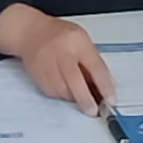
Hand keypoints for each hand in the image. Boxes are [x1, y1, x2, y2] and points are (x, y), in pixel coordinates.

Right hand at [0, 5, 117, 115]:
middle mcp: (61, 52)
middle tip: (93, 110)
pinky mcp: (37, 74)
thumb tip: (108, 85)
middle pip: (74, 80)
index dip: (104, 85)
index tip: (110, 99)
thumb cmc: (60, 36)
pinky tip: (65, 89)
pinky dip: (61, 94)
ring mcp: (47, 63)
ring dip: (73, 97)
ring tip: (79, 96)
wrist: (31, 32)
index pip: (95, 66)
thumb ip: (95, 62)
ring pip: (62, 89)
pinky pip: (52, 91)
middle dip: (85, 99)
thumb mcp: (83, 41)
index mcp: (78, 42)